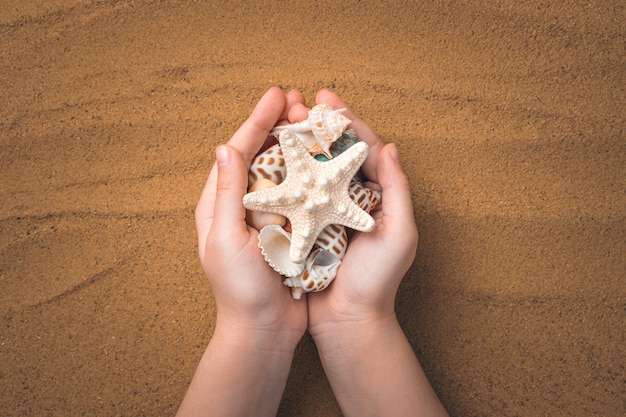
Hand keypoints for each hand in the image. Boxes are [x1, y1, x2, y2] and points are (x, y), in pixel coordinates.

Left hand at [195, 86, 307, 345]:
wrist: (264, 329)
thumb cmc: (239, 289)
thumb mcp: (225, 238)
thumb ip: (227, 192)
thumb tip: (225, 146)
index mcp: (220, 204)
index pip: (238, 151)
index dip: (256, 120)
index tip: (277, 95)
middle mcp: (243, 205)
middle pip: (261, 154)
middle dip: (278, 124)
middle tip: (300, 100)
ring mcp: (267, 216)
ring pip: (283, 170)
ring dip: (298, 143)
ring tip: (314, 121)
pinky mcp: (288, 229)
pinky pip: (299, 192)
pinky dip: (311, 172)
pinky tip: (326, 159)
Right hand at [288, 89, 418, 331]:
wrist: (347, 320)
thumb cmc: (377, 280)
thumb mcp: (399, 234)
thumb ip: (397, 191)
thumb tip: (390, 146)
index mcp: (377, 196)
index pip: (363, 148)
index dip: (346, 120)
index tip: (325, 98)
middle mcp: (352, 198)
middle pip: (335, 152)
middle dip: (318, 125)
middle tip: (298, 101)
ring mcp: (328, 211)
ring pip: (314, 169)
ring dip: (300, 143)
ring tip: (282, 120)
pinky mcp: (308, 225)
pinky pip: (298, 193)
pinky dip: (287, 174)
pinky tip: (271, 158)